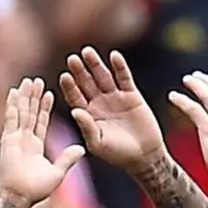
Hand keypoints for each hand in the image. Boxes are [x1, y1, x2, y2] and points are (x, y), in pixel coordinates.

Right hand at [0, 78, 85, 206]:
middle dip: (34, 97)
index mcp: (35, 147)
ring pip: (21, 112)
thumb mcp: (58, 172)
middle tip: (37, 81)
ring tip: (29, 81)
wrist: (19, 196)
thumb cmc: (36, 190)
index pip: (41, 122)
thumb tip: (81, 148)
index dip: (45, 108)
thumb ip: (67, 159)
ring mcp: (15, 138)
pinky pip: (11, 118)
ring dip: (25, 97)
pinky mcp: (8, 139)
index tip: (49, 94)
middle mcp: (24, 140)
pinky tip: (15, 91)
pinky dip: (13, 104)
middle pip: (30, 113)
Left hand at [59, 47, 165, 170]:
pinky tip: (114, 56)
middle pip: (86, 83)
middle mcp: (99, 103)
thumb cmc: (117, 153)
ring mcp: (115, 97)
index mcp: (87, 114)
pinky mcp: (131, 95)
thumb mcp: (98, 143)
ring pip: (103, 77)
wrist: (143, 156)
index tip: (64, 76)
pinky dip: (120, 67)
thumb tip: (75, 111)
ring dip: (96, 64)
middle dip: (79, 71)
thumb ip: (86, 127)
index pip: (75, 97)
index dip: (70, 87)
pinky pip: (124, 78)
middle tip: (72, 59)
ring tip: (87, 51)